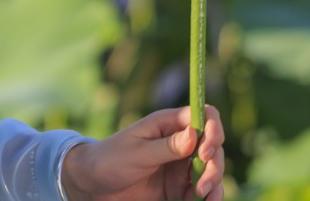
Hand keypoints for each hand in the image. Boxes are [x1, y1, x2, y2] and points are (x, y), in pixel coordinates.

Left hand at [61, 106, 225, 200]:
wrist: (94, 184)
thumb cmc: (111, 160)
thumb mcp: (138, 153)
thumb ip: (167, 146)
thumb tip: (195, 133)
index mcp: (169, 124)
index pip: (204, 116)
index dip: (213, 130)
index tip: (206, 152)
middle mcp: (180, 142)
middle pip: (214, 147)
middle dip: (214, 165)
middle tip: (201, 185)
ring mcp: (181, 164)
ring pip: (212, 169)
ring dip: (214, 183)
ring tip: (203, 198)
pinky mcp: (180, 185)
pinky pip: (203, 189)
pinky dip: (208, 196)